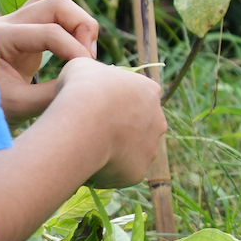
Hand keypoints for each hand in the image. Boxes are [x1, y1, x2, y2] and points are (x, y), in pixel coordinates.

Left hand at [0, 0, 99, 124]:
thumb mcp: (21, 107)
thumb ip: (53, 93)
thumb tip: (85, 82)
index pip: (49, 31)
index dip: (76, 51)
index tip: (87, 75)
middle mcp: (4, 23)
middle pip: (53, 1)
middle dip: (81, 25)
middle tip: (88, 58)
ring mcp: (13, 24)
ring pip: (54, 1)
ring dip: (77, 23)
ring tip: (83, 54)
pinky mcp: (23, 32)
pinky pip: (53, 16)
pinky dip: (71, 30)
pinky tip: (74, 55)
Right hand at [53, 58, 166, 188]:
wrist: (83, 124)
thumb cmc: (82, 89)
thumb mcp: (83, 67)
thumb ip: (94, 74)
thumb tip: (88, 78)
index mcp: (149, 91)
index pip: (139, 95)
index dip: (117, 100)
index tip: (100, 104)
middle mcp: (158, 121)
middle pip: (141, 126)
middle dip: (122, 128)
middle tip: (94, 129)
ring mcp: (151, 149)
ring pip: (133, 151)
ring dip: (116, 151)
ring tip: (88, 148)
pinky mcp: (138, 172)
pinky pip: (122, 172)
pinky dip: (107, 171)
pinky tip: (89, 165)